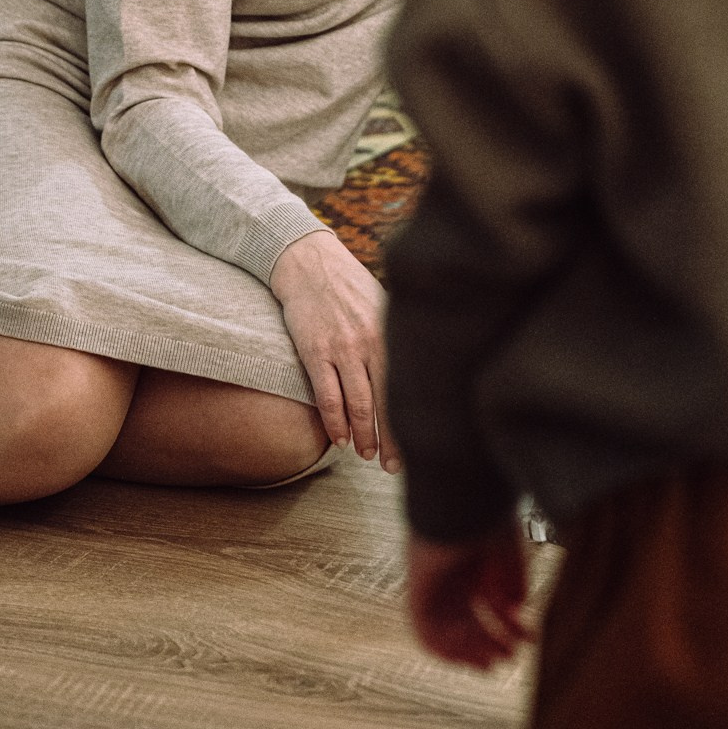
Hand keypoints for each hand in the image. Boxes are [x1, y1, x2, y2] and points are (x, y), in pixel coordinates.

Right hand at [269, 227, 399, 471]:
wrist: (309, 263)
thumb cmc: (349, 285)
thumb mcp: (382, 304)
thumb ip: (395, 337)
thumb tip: (416, 370)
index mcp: (391, 333)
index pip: (407, 386)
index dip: (412, 421)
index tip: (418, 447)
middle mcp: (371, 343)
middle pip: (386, 402)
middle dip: (391, 440)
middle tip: (393, 466)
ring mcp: (342, 348)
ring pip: (357, 405)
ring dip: (363, 436)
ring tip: (366, 454)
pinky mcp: (315, 351)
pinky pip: (327, 397)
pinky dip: (334, 423)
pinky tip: (340, 438)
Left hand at [407, 523, 534, 668]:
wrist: (457, 506)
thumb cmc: (487, 521)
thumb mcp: (510, 553)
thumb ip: (515, 582)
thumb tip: (518, 608)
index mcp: (475, 562)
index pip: (491, 602)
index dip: (510, 624)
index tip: (530, 639)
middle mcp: (453, 576)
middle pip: (471, 619)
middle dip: (492, 640)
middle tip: (512, 657)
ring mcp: (434, 586)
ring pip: (451, 629)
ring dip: (472, 650)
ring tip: (495, 660)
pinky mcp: (417, 594)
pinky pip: (426, 632)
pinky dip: (447, 648)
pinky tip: (472, 654)